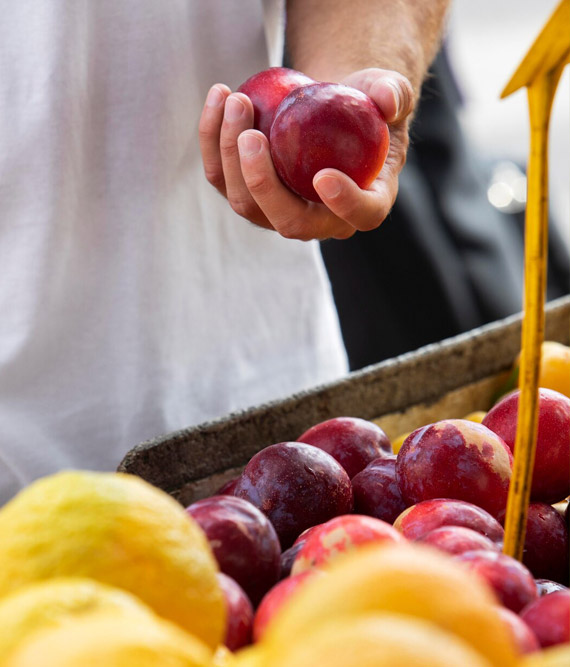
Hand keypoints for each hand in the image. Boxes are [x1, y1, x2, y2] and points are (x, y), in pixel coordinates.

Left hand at [198, 68, 413, 240]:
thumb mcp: (387, 92)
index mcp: (364, 203)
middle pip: (289, 221)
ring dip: (230, 155)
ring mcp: (279, 211)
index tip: (324, 175)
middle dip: (264, 183)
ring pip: (247, 204)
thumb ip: (392, 93)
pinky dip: (213, 141)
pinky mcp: (248, 193)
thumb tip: (385, 101)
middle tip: (252, 135)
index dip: (344, 204)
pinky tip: (219, 98)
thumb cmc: (364, 105)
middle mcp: (320, 219)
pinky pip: (223, 178)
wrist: (329, 109)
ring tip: (235, 101)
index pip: (359, 215)